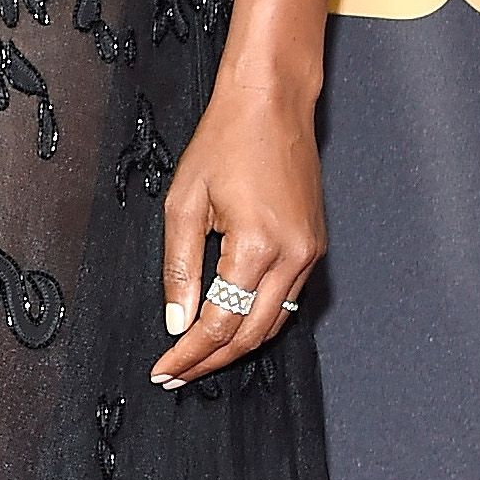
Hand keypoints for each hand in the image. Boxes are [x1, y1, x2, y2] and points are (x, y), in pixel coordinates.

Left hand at [152, 61, 321, 384]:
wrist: (271, 104)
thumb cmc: (225, 141)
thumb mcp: (184, 204)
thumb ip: (179, 269)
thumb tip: (177, 321)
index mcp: (257, 246)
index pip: (219, 323)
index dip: (189, 352)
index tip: (165, 369)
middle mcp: (292, 256)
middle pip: (251, 334)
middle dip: (212, 361)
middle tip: (177, 375)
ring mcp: (310, 253)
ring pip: (273, 322)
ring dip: (236, 346)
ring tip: (198, 359)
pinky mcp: (314, 246)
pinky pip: (287, 299)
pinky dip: (257, 319)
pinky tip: (230, 327)